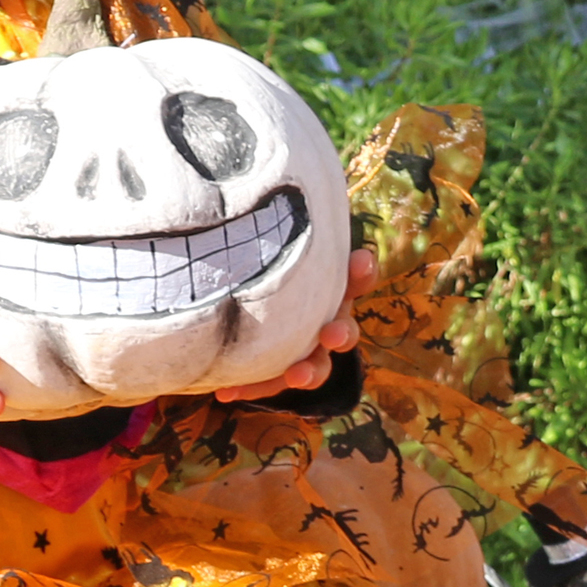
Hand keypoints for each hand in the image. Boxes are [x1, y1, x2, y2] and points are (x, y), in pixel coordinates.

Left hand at [207, 248, 376, 403]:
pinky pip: (269, 384)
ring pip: (318, 366)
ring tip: (296, 375)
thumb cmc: (269, 271)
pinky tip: (226, 392)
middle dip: (341, 332)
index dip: (360, 271)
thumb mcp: (273, 251)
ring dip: (309, 371)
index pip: (355, 278)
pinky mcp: (279, 374)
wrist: (254, 315)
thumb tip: (242, 194)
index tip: (359, 261)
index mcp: (330, 289)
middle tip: (331, 334)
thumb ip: (269, 232)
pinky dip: (250, 387)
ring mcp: (306, 351)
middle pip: (344, 330)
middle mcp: (326, 320)